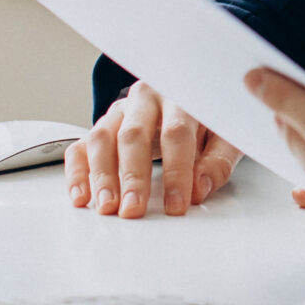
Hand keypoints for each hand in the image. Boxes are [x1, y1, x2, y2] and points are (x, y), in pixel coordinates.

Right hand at [65, 81, 241, 217]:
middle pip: (133, 136)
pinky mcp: (102, 126)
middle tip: (133, 209)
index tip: (176, 205)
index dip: (176, 171)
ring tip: (106, 206)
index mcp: (180, 96)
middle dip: (133, 176)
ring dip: (102, 176)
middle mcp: (145, 99)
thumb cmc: (208, 120)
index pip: (176, 134)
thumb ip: (218, 161)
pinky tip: (81, 197)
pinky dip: (77, 172)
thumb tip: (200, 188)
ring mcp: (119, 111)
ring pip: (102, 139)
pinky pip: (81, 146)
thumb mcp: (227, 135)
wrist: (189, 94)